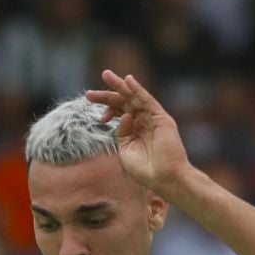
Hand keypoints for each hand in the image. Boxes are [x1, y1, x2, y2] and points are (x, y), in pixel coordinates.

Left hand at [85, 70, 191, 194]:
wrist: (164, 178)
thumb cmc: (145, 171)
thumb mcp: (126, 151)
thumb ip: (121, 133)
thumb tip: (122, 116)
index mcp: (133, 130)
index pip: (118, 113)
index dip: (107, 110)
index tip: (100, 117)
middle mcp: (143, 121)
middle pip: (123, 102)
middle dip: (107, 95)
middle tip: (89, 93)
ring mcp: (152, 118)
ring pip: (134, 97)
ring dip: (121, 86)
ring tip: (106, 76)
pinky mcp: (161, 118)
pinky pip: (148, 100)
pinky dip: (138, 90)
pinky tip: (128, 81)